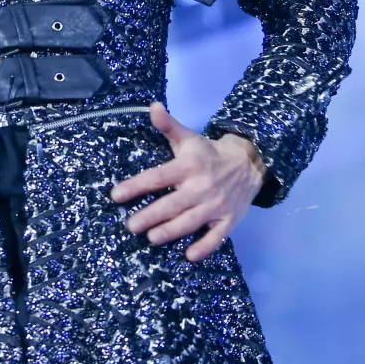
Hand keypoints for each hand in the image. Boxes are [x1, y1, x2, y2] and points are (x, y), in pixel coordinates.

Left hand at [111, 102, 267, 261]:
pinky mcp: (228, 220)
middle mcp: (201, 186)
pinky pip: (215, 237)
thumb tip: (152, 107)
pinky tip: (188, 255)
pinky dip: (203, 247)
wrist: (249, 163)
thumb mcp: (189, 138)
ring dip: (170, 232)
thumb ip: (168, 126)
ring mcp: (216, 205)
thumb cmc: (209, 153)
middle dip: (149, 216)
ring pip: (190, 222)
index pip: (157, 177)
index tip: (115, 195)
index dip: (136, 186)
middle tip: (131, 225)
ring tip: (152, 238)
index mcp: (188, 166)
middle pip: (171, 204)